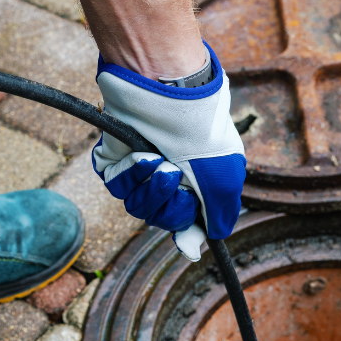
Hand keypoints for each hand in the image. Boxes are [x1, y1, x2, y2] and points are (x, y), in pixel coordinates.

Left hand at [92, 43, 244, 260]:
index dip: (184, 231)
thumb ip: (217, 215)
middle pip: (161, 219)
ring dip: (151, 187)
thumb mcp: (224, 178)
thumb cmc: (201, 133)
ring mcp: (141, 169)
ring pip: (137, 207)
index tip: (185, 238)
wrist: (169, 93)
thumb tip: (196, 247)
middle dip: (169, 204)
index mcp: (197, 183)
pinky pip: (118, 186)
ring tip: (160, 161)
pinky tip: (143, 155)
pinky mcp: (116, 160)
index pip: (186, 221)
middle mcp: (169, 178)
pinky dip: (131, 174)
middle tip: (176, 176)